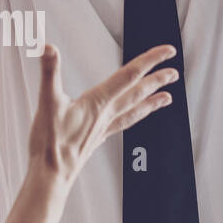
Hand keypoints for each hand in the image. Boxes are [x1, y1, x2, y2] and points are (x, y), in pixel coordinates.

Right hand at [28, 42, 177, 187]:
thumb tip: (47, 48)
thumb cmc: (50, 142)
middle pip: (137, 93)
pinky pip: (122, 124)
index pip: (129, 75)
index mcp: (98, 102)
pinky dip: (133, 118)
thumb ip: (49, 72)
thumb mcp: (47, 102)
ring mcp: (103, 128)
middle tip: (174, 72)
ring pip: (134, 111)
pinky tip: (132, 118)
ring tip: (166, 98)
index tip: (167, 51)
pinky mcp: (97, 139)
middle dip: (157, 80)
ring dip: (151, 102)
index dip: (150, 60)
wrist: (51, 175)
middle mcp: (106, 115)